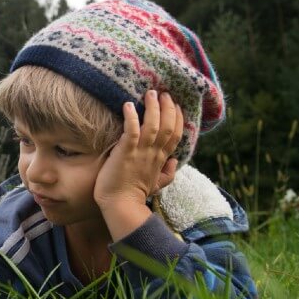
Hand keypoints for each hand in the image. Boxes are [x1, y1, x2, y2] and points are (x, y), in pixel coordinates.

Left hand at [93, 90, 183, 210]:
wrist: (121, 206)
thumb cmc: (135, 194)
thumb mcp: (157, 184)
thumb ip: (168, 173)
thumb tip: (175, 162)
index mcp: (161, 159)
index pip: (175, 135)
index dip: (177, 118)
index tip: (176, 105)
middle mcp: (153, 153)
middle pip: (168, 126)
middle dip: (168, 108)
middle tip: (164, 93)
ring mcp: (140, 152)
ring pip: (153, 125)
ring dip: (153, 108)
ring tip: (151, 93)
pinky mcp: (125, 153)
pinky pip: (131, 131)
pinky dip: (131, 118)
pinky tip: (129, 106)